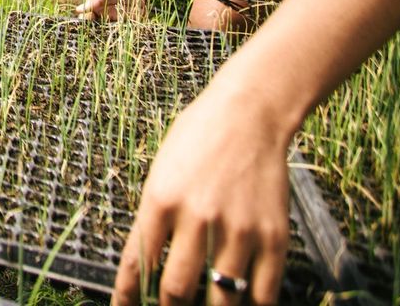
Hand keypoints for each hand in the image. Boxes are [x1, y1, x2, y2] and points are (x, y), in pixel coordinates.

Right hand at [76, 0, 149, 20]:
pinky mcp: (136, 4)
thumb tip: (78, 11)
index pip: (90, 14)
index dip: (91, 20)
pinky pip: (134, 16)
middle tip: (116, 12)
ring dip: (124, 18)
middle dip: (110, 20)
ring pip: (120, 20)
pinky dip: (136, 15)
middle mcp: (108, 1)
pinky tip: (139, 9)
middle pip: (105, 20)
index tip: (98, 20)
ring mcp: (121, 3)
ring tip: (129, 6)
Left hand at [113, 87, 291, 304]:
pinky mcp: (273, 237)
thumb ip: (155, 218)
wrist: (250, 113)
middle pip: (176, 291)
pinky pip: (262, 293)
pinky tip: (241, 305)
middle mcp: (197, 219)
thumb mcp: (160, 171)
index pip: (137, 264)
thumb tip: (146, 265)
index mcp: (161, 200)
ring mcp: (238, 231)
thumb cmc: (199, 137)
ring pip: (221, 300)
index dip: (127, 297)